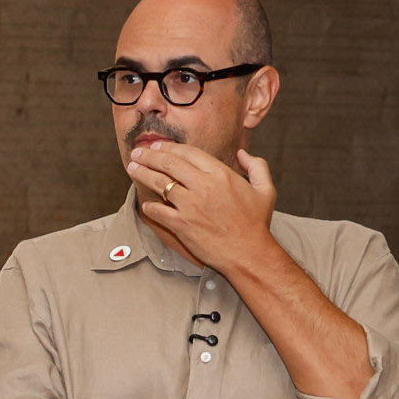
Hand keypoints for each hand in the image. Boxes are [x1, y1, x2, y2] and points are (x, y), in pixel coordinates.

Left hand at [130, 139, 280, 274]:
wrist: (248, 253)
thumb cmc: (256, 223)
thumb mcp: (265, 189)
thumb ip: (257, 166)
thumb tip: (243, 153)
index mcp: (220, 174)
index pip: (188, 153)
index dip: (170, 147)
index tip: (158, 146)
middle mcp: (203, 186)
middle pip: (169, 163)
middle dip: (149, 155)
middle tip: (138, 152)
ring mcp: (190, 205)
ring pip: (159, 183)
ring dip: (142, 173)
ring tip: (132, 168)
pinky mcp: (181, 224)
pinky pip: (158, 211)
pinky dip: (149, 207)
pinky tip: (145, 204)